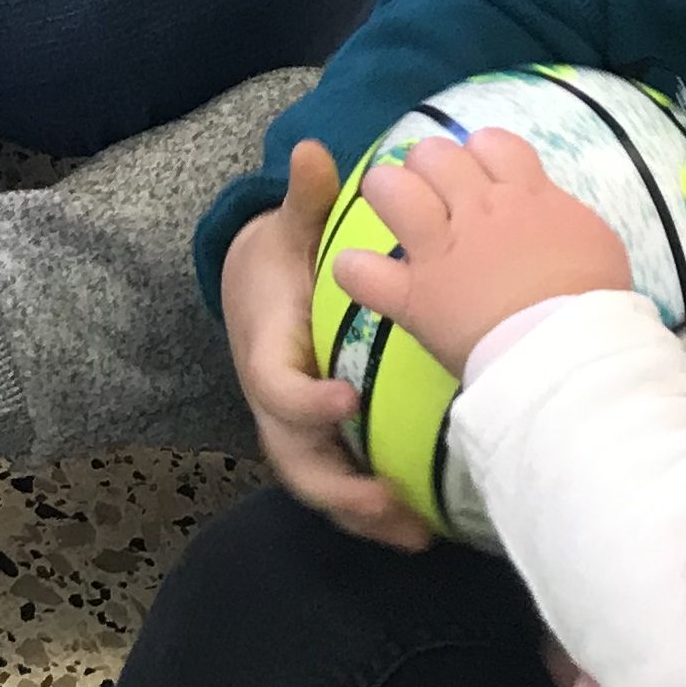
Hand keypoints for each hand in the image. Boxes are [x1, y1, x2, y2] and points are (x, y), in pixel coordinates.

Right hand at [225, 140, 429, 550]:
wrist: (260, 293)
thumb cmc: (284, 262)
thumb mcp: (290, 230)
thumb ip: (303, 201)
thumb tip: (310, 152)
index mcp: (267, 355)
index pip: (279, 388)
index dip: (308, 399)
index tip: (347, 398)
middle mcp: (278, 405)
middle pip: (297, 461)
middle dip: (341, 491)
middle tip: (389, 504)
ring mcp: (300, 433)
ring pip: (324, 487)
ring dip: (365, 516)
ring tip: (418, 534)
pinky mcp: (326, 446)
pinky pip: (347, 487)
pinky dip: (378, 511)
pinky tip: (425, 526)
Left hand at [327, 129, 630, 374]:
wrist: (569, 352)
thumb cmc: (595, 303)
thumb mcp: (594, 241)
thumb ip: (559, 215)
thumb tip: (545, 210)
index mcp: (524, 195)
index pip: (490, 143)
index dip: (478, 155)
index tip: (480, 178)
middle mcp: (477, 211)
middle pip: (434, 155)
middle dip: (427, 167)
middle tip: (433, 196)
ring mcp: (440, 251)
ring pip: (389, 190)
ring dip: (386, 195)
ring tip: (393, 213)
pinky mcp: (413, 296)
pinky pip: (361, 271)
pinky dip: (356, 270)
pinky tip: (364, 274)